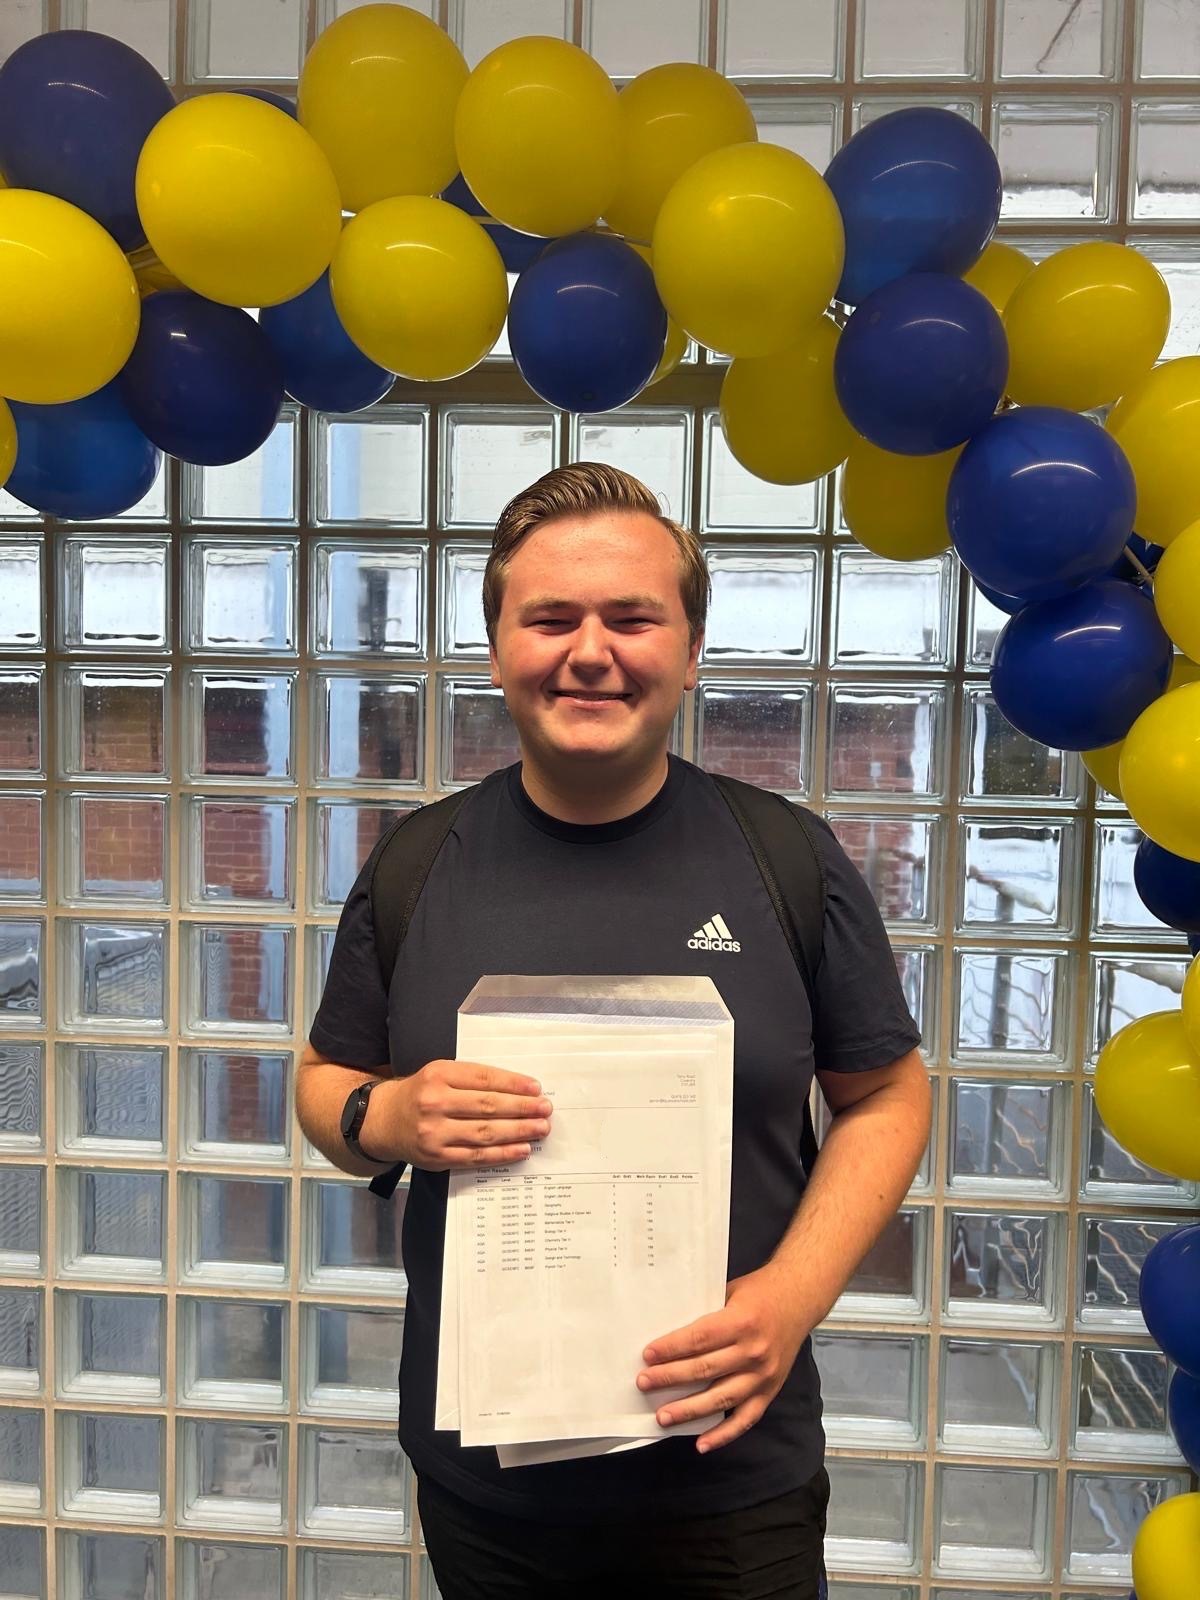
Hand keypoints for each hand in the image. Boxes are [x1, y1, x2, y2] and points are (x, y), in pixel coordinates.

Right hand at [363, 1060, 551, 1172]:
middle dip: (522, 1108)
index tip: (536, 1089)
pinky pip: (476, 1156)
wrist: (384, 1121)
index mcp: (438, 1075)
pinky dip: (502, 1154)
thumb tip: (518, 1089)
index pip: (483, 1078)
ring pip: (485, 1132)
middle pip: (487, 1106)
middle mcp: (434, 1102)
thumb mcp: (439, 1074)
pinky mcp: (437, 1157)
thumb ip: (471, 1079)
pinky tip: (522, 1149)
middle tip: (545, 1109)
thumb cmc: (421, 1093)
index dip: (513, 1084)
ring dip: (518, 1131)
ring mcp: (434, 1132)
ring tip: (540, 1129)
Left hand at [636, 1265, 814, 1452]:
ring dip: (689, 1410)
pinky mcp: (770, 1391)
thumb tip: (669, 1331)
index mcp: (741, 1321)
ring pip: (721, 1398)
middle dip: (670, 1378)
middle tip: (644, 1383)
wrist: (799, 1298)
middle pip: (705, 1369)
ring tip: (663, 1416)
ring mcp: (763, 1375)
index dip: (671, 1348)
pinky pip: (745, 1419)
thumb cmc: (760, 1292)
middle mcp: (753, 1351)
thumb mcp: (730, 1291)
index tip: (648, 1355)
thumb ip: (706, 1312)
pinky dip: (723, 1434)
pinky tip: (701, 1443)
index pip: (699, 1338)